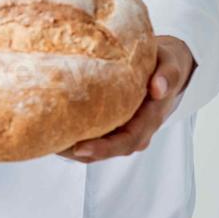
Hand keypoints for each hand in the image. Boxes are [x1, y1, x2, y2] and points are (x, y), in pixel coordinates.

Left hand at [57, 35, 195, 163]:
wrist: (166, 70)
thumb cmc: (165, 66)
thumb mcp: (170, 65)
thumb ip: (167, 75)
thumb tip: (158, 88)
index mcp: (150, 119)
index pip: (127, 141)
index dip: (104, 148)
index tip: (81, 148)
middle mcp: (136, 131)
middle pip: (108, 150)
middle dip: (82, 152)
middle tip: (55, 147)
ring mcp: (123, 130)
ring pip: (99, 147)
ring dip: (74, 149)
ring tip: (47, 143)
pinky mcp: (112, 125)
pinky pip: (94, 136)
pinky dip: (75, 137)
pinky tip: (54, 133)